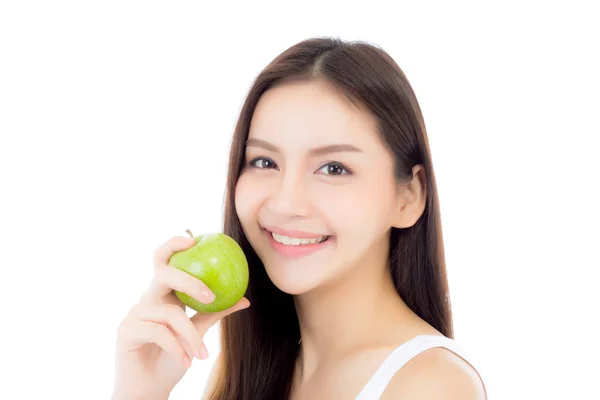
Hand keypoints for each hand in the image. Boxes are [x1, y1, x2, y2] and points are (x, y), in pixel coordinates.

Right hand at [112, 235, 249, 399]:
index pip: (165, 261)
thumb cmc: (174, 358)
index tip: (194, 240)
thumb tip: (245, 299)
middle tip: (210, 296)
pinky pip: (159, 332)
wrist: (150, 389)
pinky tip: (186, 361)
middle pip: (163, 273)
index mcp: (163, 294)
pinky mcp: (126, 330)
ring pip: (170, 313)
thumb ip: (215, 313)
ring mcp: (135, 313)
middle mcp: (148, 299)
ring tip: (202, 354)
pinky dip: (176, 347)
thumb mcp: (198, 333)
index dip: (174, 245)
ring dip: (190, 336)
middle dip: (188, 280)